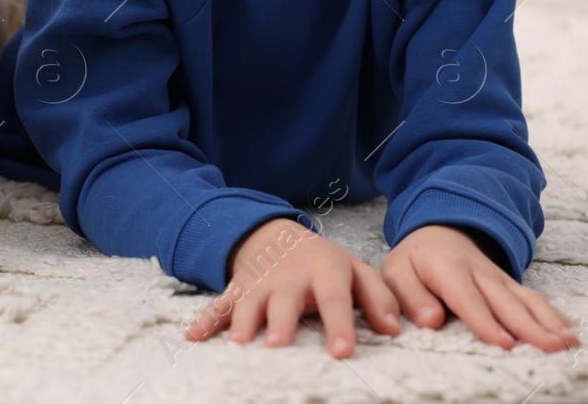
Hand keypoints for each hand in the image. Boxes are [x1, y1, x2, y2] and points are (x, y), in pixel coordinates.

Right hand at [185, 217, 401, 357]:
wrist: (277, 234)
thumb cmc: (323, 264)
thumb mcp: (357, 271)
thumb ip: (378, 298)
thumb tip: (394, 329)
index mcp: (324, 272)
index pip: (335, 299)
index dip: (339, 325)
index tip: (341, 352)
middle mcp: (289, 278)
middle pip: (284, 302)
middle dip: (280, 324)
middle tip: (277, 347)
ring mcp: (258, 284)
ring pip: (248, 304)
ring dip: (241, 324)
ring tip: (237, 347)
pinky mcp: (236, 290)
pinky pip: (218, 306)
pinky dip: (205, 322)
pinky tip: (193, 339)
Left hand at [382, 224, 577, 351]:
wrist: (438, 230)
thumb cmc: (415, 261)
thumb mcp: (397, 273)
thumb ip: (410, 297)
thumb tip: (431, 321)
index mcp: (447, 268)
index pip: (468, 298)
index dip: (486, 322)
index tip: (505, 343)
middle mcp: (479, 272)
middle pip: (506, 302)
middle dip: (531, 326)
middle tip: (553, 347)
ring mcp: (500, 278)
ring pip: (527, 300)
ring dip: (550, 321)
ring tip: (571, 342)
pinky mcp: (512, 285)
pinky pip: (535, 299)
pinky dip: (555, 315)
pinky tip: (572, 332)